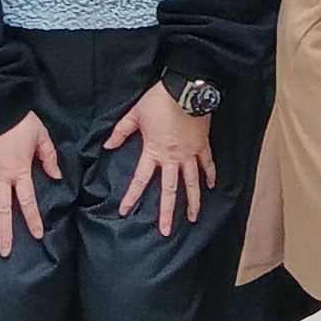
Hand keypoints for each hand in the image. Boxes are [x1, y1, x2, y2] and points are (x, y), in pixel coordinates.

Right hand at [0, 110, 61, 250]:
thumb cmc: (18, 121)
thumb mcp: (41, 136)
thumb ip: (49, 157)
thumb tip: (56, 175)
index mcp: (19, 172)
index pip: (28, 201)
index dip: (32, 219)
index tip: (36, 235)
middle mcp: (0, 179)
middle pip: (3, 211)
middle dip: (4, 233)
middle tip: (4, 252)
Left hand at [110, 80, 214, 236]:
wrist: (186, 88)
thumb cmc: (159, 100)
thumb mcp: (135, 114)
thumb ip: (121, 131)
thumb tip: (107, 145)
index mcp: (154, 151)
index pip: (140, 180)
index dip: (131, 196)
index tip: (124, 211)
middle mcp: (172, 158)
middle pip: (169, 190)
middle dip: (167, 212)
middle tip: (165, 232)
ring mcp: (190, 153)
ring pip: (191, 182)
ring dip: (193, 201)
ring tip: (193, 218)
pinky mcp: (202, 144)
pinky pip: (207, 163)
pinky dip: (210, 174)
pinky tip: (212, 186)